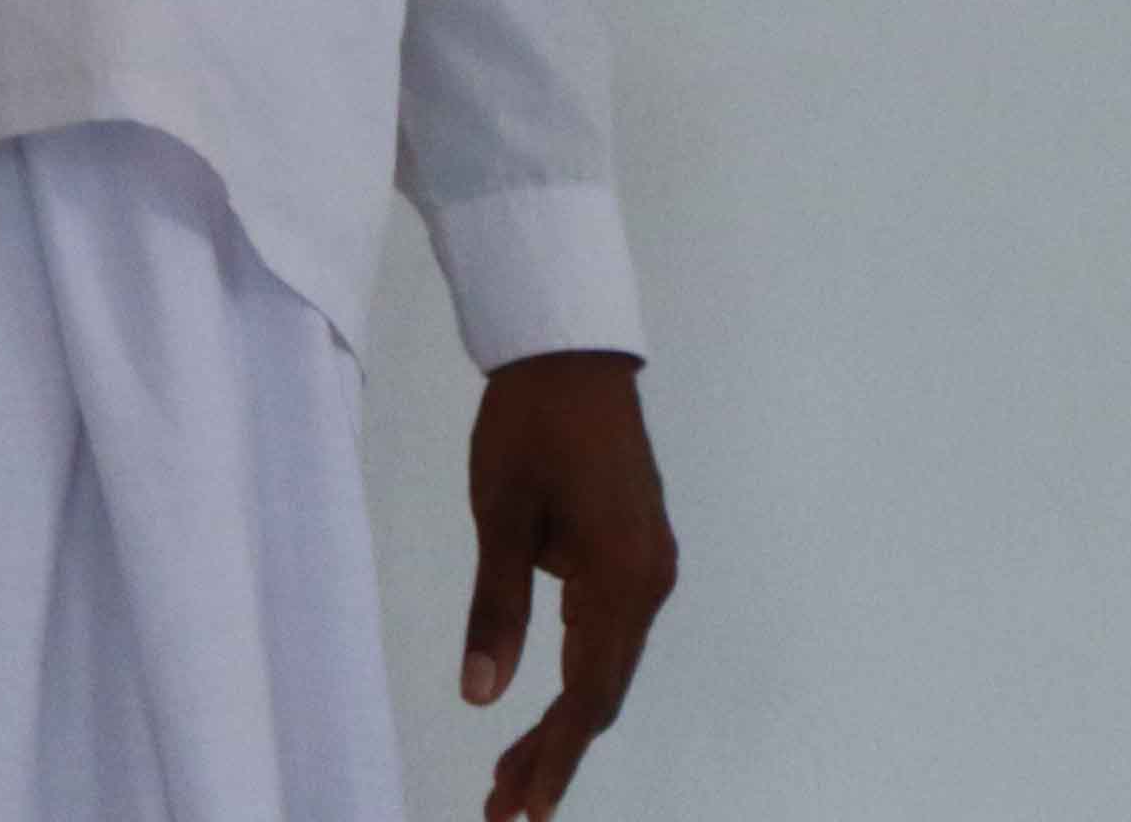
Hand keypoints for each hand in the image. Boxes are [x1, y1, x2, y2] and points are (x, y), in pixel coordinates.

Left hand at [462, 351, 677, 817]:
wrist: (569, 353)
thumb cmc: (527, 425)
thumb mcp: (498, 517)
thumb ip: (495, 610)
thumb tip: (481, 698)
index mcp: (623, 581)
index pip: (589, 696)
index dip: (552, 757)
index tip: (519, 808)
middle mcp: (650, 585)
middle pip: (603, 693)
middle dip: (553, 754)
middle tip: (503, 807)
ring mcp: (650, 570)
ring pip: (607, 668)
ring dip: (564, 721)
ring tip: (510, 773)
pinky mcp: (637, 554)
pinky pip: (610, 635)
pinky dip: (576, 675)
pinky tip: (541, 704)